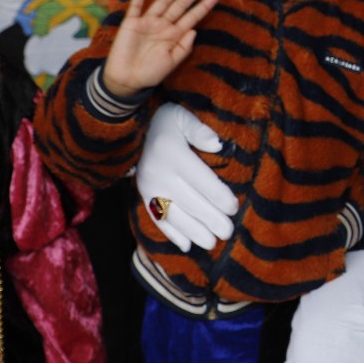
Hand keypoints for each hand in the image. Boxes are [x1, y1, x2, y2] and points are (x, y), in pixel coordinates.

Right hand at [102, 0, 217, 95]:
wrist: (127, 80)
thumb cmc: (151, 73)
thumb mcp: (172, 62)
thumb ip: (184, 47)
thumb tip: (195, 30)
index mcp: (174, 36)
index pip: (191, 18)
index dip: (202, 7)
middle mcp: (163, 26)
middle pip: (180, 6)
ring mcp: (147, 23)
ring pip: (162, 2)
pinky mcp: (131, 23)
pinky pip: (135, 7)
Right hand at [137, 103, 238, 250]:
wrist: (129, 130)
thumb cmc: (164, 122)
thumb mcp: (181, 117)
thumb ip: (199, 130)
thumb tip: (217, 145)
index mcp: (172, 153)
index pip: (200, 179)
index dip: (218, 196)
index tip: (234, 208)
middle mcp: (158, 174)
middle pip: (189, 202)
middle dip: (210, 219)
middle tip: (228, 232)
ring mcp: (149, 188)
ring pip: (173, 215)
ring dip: (193, 232)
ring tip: (211, 243)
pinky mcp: (143, 197)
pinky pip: (157, 219)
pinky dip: (171, 234)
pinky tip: (187, 245)